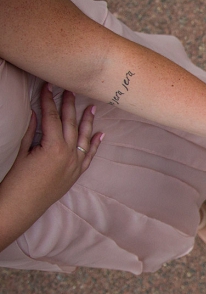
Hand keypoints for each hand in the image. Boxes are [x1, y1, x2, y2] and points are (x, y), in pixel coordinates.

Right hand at [6, 85, 101, 206]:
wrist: (22, 206)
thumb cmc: (17, 180)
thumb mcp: (22, 152)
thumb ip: (31, 132)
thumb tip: (34, 112)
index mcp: (53, 147)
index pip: (52, 118)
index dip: (49, 101)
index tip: (48, 87)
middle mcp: (68, 154)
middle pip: (70, 124)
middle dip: (69, 106)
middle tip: (70, 90)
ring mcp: (75, 165)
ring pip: (83, 138)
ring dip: (88, 122)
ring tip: (92, 107)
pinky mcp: (76, 174)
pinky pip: (89, 156)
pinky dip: (95, 144)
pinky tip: (101, 134)